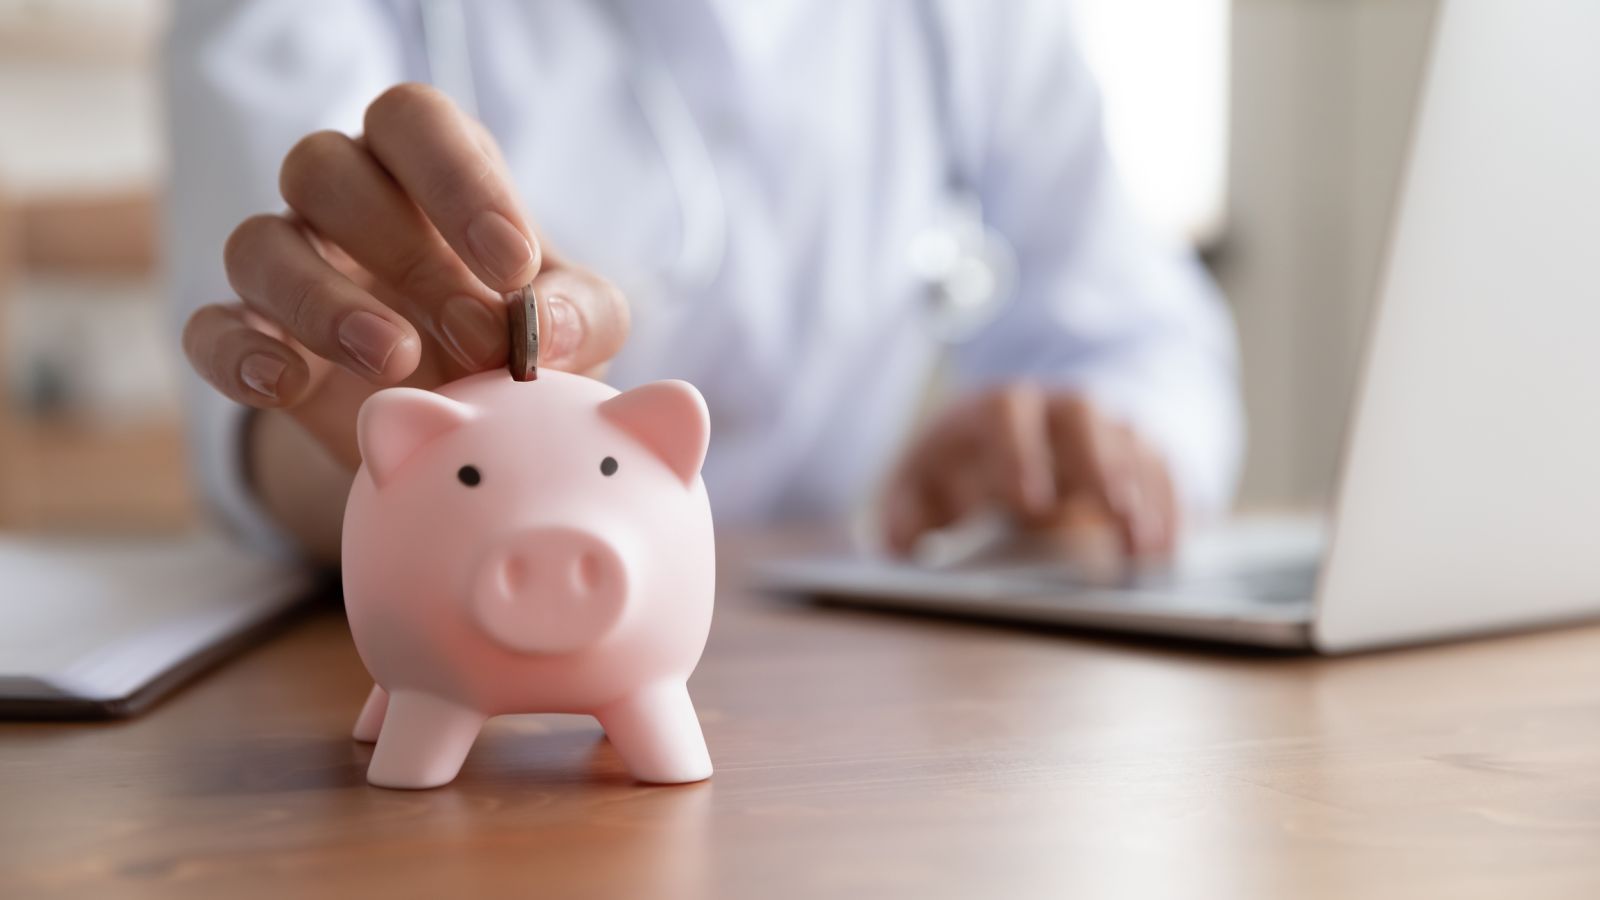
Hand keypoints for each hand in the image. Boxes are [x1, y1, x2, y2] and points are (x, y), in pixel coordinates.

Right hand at [182, 83, 628, 468]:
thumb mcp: (578, 329)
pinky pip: (209, 329)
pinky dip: (239, 355)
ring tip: (394, 362)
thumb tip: (547, 329)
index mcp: (425, 165)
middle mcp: (343, 198)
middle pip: (324, 168)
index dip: (458, 181)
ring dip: (324, 303)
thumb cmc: (521, 344)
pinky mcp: (249, 339)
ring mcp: (286, 265)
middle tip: (475, 336)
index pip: (414, 119)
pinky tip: (286, 387)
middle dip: (404, 253)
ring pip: (258, 242)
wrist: (459, 427)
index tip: (513, 265)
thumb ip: (580, 317)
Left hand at [881, 385, 1177, 558]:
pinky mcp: (1138, 455)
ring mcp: (1101, 426)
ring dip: (1141, 492)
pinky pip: (1165, 470)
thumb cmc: (960, 469)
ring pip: (1131, 441)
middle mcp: (1051, 407)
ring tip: (1143, 548)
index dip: (1018, 452)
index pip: (1004, 411)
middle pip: (1081, 414)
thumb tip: (899, 541)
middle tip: (1108, 511)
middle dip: (1096, 461)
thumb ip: (903, 512)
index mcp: (990, 409)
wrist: (1012, 441)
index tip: (1029, 504)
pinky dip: (1169, 510)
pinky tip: (1167, 554)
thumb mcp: (920, 484)